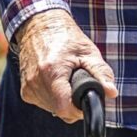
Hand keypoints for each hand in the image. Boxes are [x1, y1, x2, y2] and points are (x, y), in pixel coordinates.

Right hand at [13, 8, 116, 122]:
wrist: (38, 26)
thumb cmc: (65, 37)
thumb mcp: (88, 51)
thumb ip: (101, 73)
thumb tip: (112, 93)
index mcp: (51, 71)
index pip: (65, 108)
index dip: (79, 109)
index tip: (86, 99)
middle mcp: (36, 82)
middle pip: (61, 111)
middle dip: (74, 103)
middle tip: (79, 84)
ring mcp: (28, 88)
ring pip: (53, 110)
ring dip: (64, 101)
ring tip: (66, 79)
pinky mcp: (25, 91)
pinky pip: (45, 104)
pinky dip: (54, 98)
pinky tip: (57, 82)